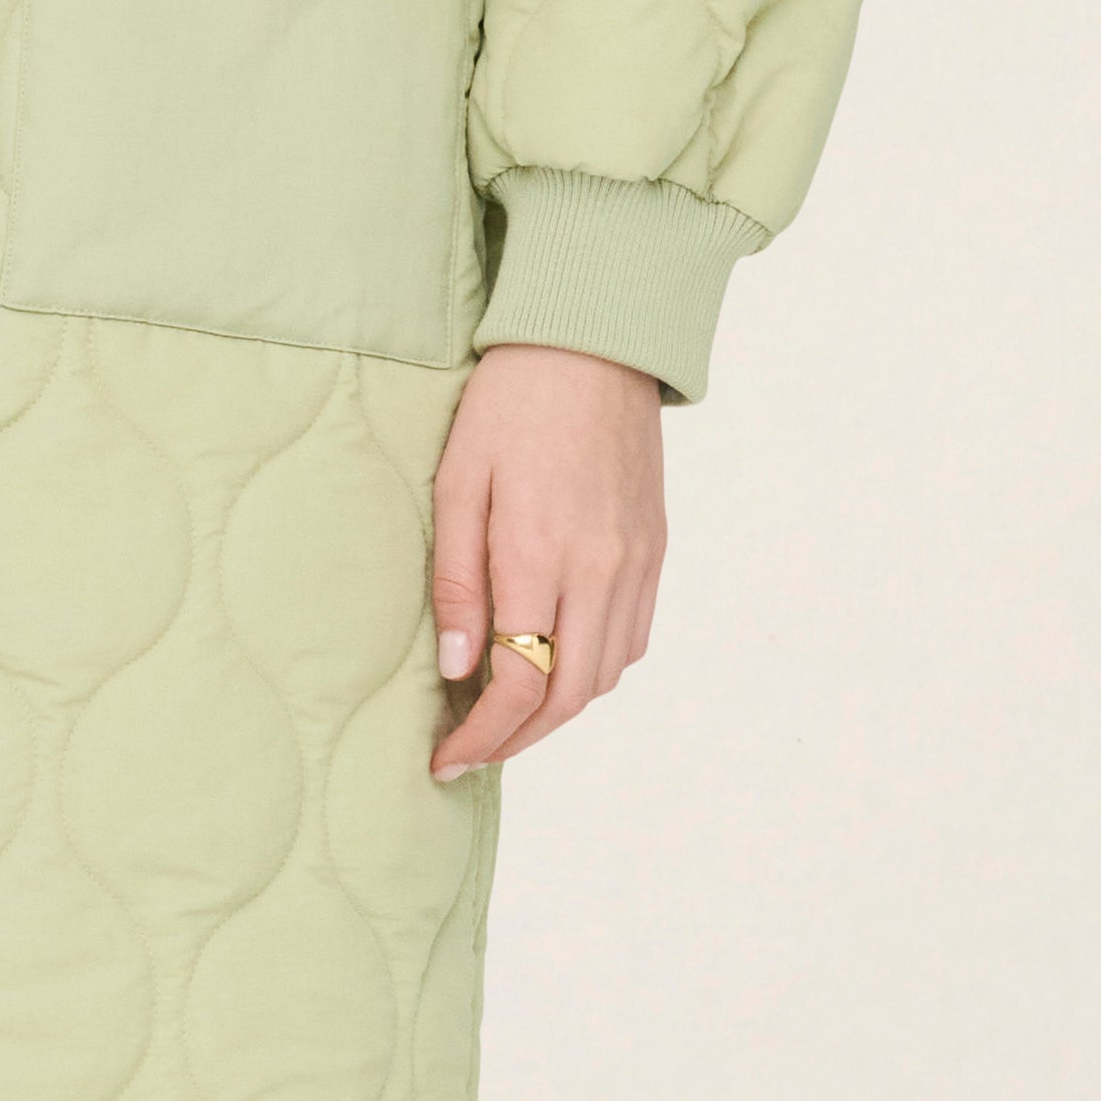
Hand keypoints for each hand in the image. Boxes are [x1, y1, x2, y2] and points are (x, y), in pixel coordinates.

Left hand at [425, 343, 667, 777]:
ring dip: (557, 711)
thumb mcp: (457, 482)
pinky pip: (632, 639)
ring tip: (509, 715)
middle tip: (473, 753)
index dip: (481, 735)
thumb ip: (455, 581)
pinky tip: (556, 663)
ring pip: (605, 675)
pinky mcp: (655, 550)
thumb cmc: (509, 404)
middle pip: (568, 696)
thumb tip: (455, 668)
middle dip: (518, 740)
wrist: (594, 342)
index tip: (445, 757)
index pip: (517, 681)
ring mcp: (635, 563)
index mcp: (539, 553)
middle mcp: (599, 569)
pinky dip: (593, 670)